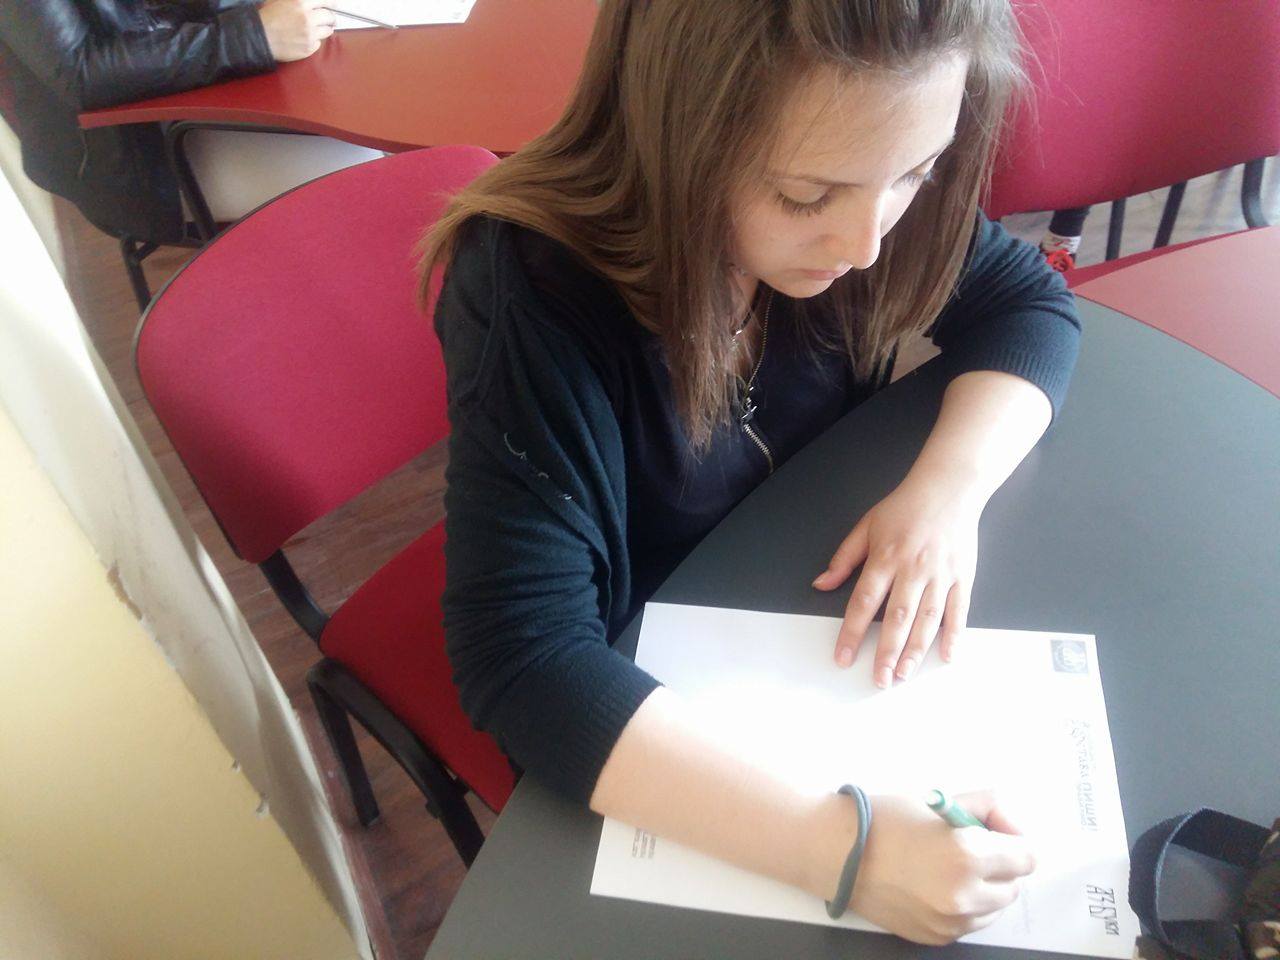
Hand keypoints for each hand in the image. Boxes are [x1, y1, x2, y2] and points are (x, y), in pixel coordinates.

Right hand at [258, 0, 335, 61]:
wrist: (259, 37)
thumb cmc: (268, 17)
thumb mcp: (281, 0)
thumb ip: (299, 1)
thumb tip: (314, 2)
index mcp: (301, 3)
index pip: (325, 1)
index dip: (331, 3)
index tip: (334, 5)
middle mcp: (308, 18)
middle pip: (330, 17)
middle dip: (330, 17)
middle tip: (328, 19)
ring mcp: (310, 34)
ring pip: (327, 31)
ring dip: (324, 29)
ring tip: (315, 29)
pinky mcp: (309, 48)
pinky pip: (319, 43)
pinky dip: (314, 40)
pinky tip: (304, 38)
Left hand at [813, 473, 980, 686]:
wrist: (949, 488)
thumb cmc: (905, 508)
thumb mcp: (866, 526)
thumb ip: (844, 558)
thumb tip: (821, 584)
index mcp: (885, 557)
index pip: (863, 602)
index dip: (851, 633)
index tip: (843, 657)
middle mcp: (913, 569)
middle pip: (897, 618)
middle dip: (886, 652)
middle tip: (879, 680)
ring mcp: (940, 574)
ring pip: (927, 620)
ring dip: (916, 651)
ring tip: (904, 674)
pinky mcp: (963, 576)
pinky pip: (959, 611)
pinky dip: (953, 635)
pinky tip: (946, 655)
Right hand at [851, 791, 1035, 944]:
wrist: (833, 853)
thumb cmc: (882, 819)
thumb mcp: (936, 802)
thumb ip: (981, 807)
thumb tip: (1005, 823)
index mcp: (968, 856)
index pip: (1027, 857)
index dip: (1012, 839)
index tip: (993, 830)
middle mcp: (965, 895)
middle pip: (1013, 886)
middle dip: (999, 865)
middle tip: (971, 846)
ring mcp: (950, 922)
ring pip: (993, 909)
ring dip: (984, 889)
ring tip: (950, 867)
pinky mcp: (935, 937)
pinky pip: (968, 923)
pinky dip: (962, 906)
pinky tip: (934, 884)